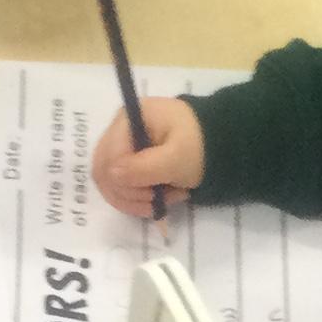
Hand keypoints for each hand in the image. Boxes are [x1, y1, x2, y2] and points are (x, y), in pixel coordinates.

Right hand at [92, 94, 204, 217]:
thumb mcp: (177, 158)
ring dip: (133, 200)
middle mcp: (117, 131)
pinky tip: (156, 202)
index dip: (126, 182)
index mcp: (128, 120)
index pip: (109, 157)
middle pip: (102, 171)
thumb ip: (144, 167)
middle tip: (158, 199)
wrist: (218, 144)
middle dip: (129, 193)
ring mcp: (120, 146)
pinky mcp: (126, 161)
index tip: (154, 194)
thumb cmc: (200, 146)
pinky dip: (134, 200)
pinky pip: (117, 187)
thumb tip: (111, 175)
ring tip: (162, 200)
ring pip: (107, 183)